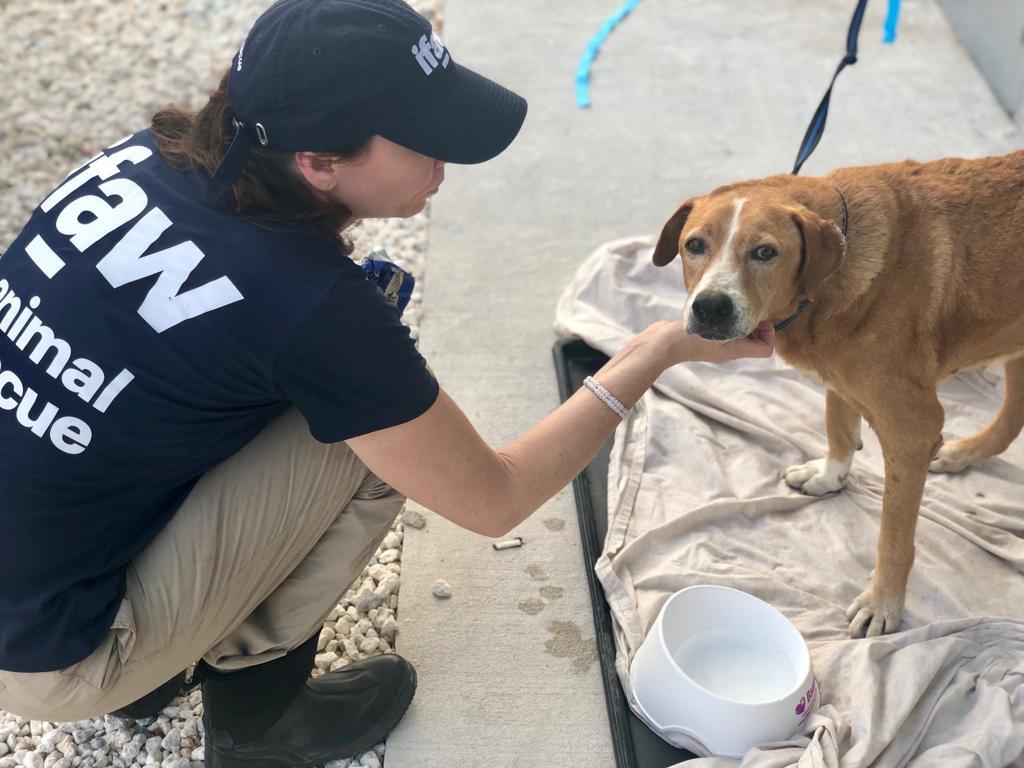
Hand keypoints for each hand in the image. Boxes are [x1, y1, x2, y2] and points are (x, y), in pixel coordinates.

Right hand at [645, 319, 775, 365]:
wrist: (662, 344)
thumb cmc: (690, 338)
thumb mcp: (718, 333)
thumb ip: (739, 328)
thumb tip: (758, 320)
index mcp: (735, 352)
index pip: (765, 349)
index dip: (768, 334)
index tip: (758, 318)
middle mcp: (728, 352)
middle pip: (753, 341)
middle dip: (753, 325)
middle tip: (744, 308)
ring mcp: (715, 347)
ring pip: (739, 336)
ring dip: (737, 322)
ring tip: (728, 308)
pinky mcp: (704, 340)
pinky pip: (723, 332)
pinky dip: (724, 322)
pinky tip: (712, 312)